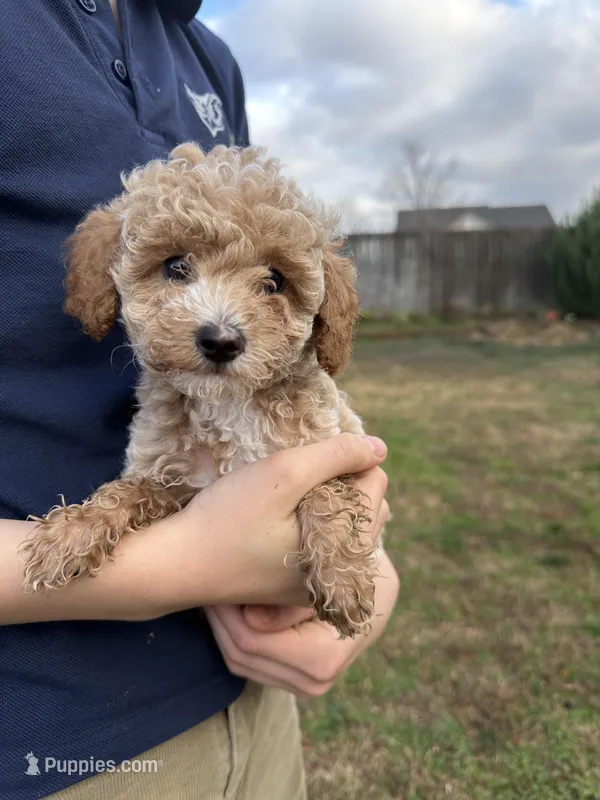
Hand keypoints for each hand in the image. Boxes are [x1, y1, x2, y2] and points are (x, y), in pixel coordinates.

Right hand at [0, 434, 387, 624]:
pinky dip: (313, 522)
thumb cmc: (226, 519)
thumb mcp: (282, 474)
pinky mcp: (293, 585)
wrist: (175, 566)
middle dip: (345, 482)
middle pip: (367, 509)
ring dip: (330, 501)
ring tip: (292, 490)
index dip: (349, 458)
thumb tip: (379, 446)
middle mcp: (339, 575)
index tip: (310, 454)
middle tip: (301, 472)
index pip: (375, 485)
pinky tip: (283, 514)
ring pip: (346, 526)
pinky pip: (322, 544)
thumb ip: (335, 456)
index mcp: (345, 550)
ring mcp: (317, 583)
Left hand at [205, 544, 397, 699]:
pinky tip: (227, 603)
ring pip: (239, 663)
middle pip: (243, 656)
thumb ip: (292, 595)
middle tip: (204, 581)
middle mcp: (320, 678)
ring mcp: (308, 683)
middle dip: (219, 617)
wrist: (374, 575)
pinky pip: (248, 663)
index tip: (213, 575)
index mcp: (329, 652)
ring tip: (212, 589)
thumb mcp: (326, 564)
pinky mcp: (295, 679)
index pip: (258, 641)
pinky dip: (231, 633)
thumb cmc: (352, 558)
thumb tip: (253, 621)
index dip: (229, 610)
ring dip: (221, 625)